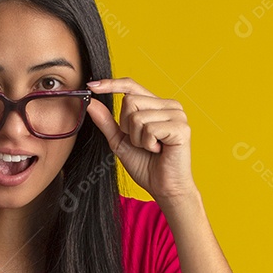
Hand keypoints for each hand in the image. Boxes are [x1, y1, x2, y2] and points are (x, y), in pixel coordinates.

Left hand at [84, 77, 195, 200]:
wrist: (164, 188)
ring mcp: (177, 114)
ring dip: (137, 139)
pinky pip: (149, 129)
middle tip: (142, 143)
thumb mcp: (120, 141)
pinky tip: (159, 150)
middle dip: (127, 127)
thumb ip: (106, 121)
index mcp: (156, 104)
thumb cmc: (146, 165)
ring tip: (151, 148)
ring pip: (137, 117)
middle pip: (130, 101)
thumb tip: (90, 102)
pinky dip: (147, 144)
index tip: (91, 86)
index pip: (131, 86)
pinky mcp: (181, 127)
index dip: (111, 84)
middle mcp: (169, 105)